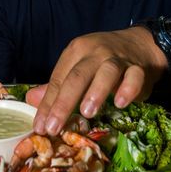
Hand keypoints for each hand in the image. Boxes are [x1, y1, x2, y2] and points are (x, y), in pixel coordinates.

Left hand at [32, 27, 165, 134]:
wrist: (139, 44)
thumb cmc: (102, 60)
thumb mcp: (78, 67)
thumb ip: (57, 85)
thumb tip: (31, 101)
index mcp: (76, 51)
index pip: (58, 79)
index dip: (48, 104)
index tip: (40, 127)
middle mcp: (95, 52)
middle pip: (77, 76)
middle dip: (63, 103)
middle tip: (54, 127)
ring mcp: (117, 58)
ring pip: (106, 73)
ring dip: (96, 92)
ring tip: (87, 112)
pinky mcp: (138, 68)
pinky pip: (134, 77)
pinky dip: (128, 89)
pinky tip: (120, 103)